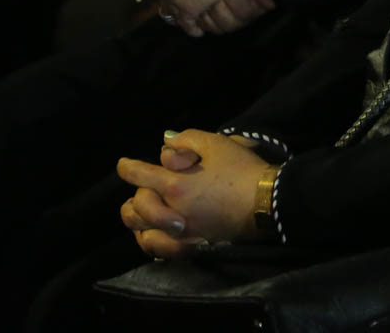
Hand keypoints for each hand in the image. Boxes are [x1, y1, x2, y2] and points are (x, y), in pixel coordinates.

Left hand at [118, 130, 267, 256]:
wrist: (266, 201)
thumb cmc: (242, 169)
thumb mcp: (216, 143)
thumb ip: (186, 140)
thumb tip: (166, 144)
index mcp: (176, 183)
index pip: (139, 175)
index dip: (127, 168)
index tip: (123, 165)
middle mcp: (173, 210)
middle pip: (136, 205)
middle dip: (135, 194)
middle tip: (143, 188)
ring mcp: (182, 232)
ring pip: (142, 231)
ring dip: (138, 220)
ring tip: (141, 212)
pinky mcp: (192, 245)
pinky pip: (159, 250)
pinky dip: (150, 242)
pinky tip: (152, 234)